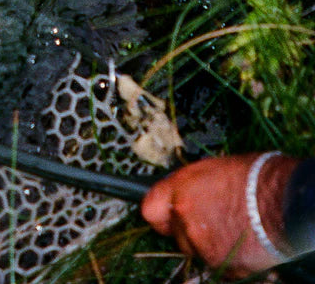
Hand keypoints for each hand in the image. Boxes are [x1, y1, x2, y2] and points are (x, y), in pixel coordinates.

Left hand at [141, 153, 298, 276]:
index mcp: (181, 191)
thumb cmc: (254, 177)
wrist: (282, 201)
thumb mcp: (212, 168)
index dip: (159, 210)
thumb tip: (184, 191)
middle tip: (207, 217)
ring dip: (204, 241)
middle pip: (173, 232)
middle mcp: (186, 219)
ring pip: (194, 249)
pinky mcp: (222, 264)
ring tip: (229, 226)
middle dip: (185, 227)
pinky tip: (240, 238)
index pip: (149, 208)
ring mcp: (203, 245)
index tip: (166, 211)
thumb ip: (190, 184)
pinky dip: (224, 254)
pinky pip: (215, 262)